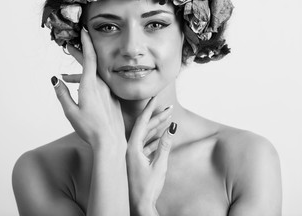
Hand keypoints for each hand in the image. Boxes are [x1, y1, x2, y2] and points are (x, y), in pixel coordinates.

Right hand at [51, 30, 125, 150]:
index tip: (83, 31)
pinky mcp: (113, 99)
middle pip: (91, 64)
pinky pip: (101, 86)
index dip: (86, 43)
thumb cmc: (90, 129)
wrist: (110, 142)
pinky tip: (84, 90)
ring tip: (68, 76)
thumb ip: (62, 94)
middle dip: (81, 53)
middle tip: (71, 46)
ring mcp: (108, 92)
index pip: (89, 58)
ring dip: (82, 73)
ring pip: (95, 76)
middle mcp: (101, 85)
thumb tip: (55, 79)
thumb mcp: (71, 112)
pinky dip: (91, 83)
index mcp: (90, 86)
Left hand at [126, 97, 176, 214]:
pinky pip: (145, 145)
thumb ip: (165, 145)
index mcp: (132, 147)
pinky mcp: (136, 160)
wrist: (138, 205)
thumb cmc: (146, 188)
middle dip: (156, 117)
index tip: (155, 98)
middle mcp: (129, 148)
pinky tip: (163, 135)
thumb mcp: (159, 165)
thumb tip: (172, 128)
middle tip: (168, 108)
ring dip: (156, 127)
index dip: (150, 109)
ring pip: (145, 136)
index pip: (141, 122)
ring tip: (167, 118)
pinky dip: (155, 139)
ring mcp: (132, 154)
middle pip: (143, 127)